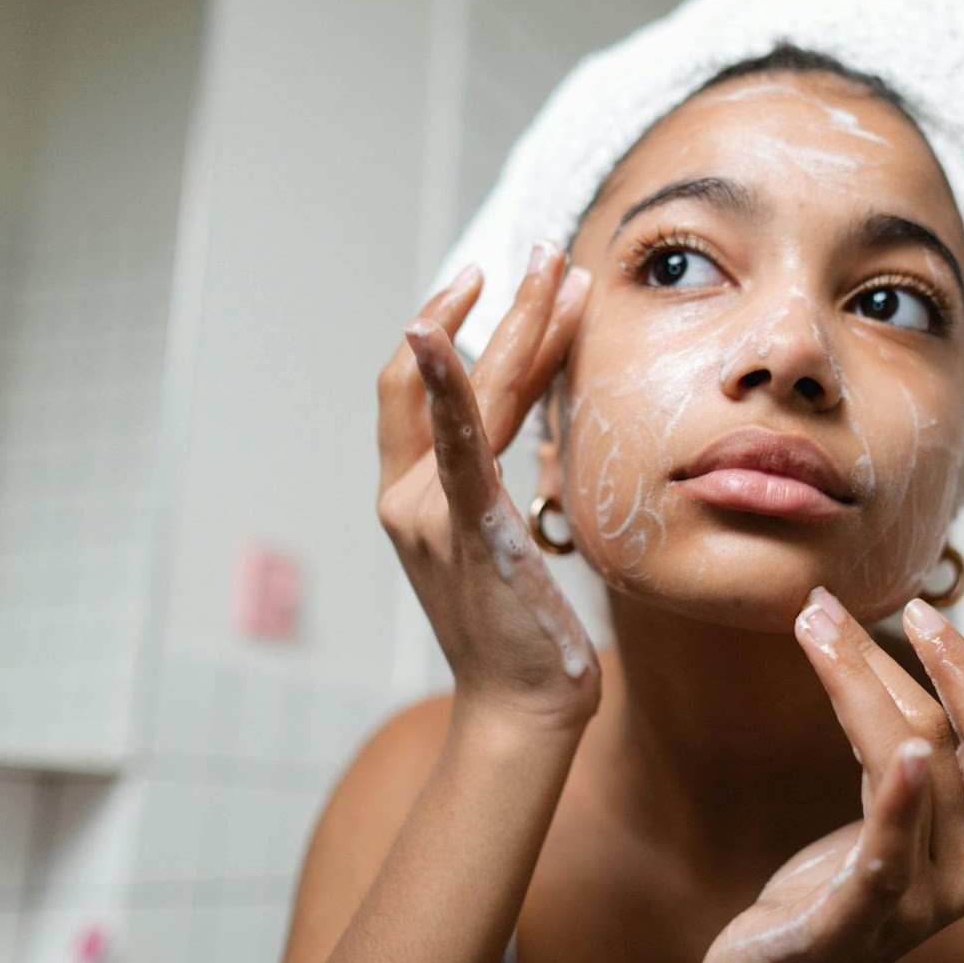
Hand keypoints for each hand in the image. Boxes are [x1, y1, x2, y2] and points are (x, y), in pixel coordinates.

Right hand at [376, 242, 599, 727]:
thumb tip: (539, 440)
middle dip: (500, 308)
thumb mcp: (505, 548)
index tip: (501, 285)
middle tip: (545, 254)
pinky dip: (443, 382)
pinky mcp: (464, 526)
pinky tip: (439, 331)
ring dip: (514, 323)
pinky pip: (454, 443)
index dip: (457, 331)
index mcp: (415, 499)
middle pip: (447, 376)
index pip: (426, 393)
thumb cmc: (524, 635)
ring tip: (555, 269)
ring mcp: (428, 510)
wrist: (520, 708)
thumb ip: (500, 491)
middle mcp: (408, 496)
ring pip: (470, 394)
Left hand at [700, 588, 963, 962]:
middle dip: (903, 661)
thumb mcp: (893, 827)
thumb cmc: (832, 896)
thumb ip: (939, 779)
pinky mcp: (856, 927)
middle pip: (956, 742)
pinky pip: (890, 855)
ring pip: (916, 769)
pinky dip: (902, 800)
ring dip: (860, 684)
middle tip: (830, 604)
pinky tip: (904, 754)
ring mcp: (919, 905)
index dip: (963, 668)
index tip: (919, 608)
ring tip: (814, 627)